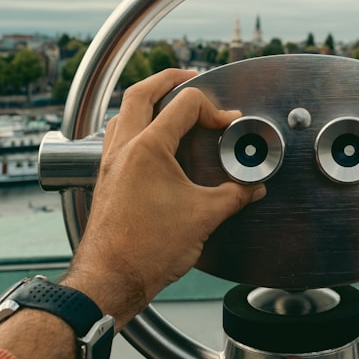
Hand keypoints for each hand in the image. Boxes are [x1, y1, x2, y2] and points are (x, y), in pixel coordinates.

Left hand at [62, 69, 265, 326]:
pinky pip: (117, 137)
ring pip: (123, 113)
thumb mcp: (204, 217)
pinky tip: (152, 143)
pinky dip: (135, 128)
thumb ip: (235, 195)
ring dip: (147, 102)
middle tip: (191, 78)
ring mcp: (110, 163)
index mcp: (148, 148)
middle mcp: (123, 148)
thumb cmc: (147, 251)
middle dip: (169, 79)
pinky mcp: (105, 179)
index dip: (213, 109)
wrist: (110, 280)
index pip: (183, 104)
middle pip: (140, 92)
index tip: (228, 125)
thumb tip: (252, 188)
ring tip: (170, 105)